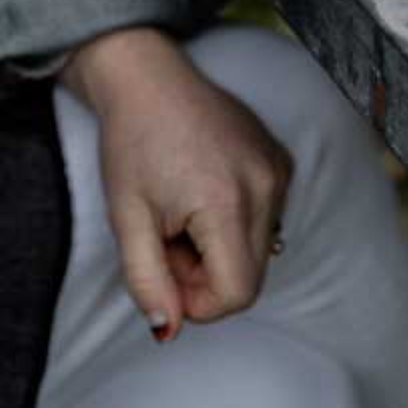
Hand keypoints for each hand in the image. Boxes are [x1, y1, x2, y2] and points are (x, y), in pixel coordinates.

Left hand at [62, 28, 293, 339]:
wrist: (146, 77)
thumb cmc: (130, 143)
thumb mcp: (126, 218)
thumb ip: (146, 280)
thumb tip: (168, 330)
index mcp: (227, 202)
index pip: (237, 293)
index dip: (198, 301)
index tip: (164, 271)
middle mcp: (266, 186)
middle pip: (251, 274)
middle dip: (206, 273)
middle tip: (165, 237)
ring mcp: (279, 171)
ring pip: (259, 248)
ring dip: (219, 247)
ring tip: (181, 211)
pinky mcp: (281, 160)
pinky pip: (266, 216)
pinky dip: (234, 220)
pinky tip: (201, 189)